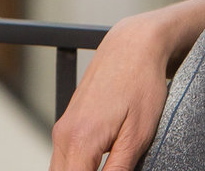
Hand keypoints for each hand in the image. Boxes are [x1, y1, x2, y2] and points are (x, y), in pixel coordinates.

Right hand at [48, 15, 173, 170]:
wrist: (131, 46)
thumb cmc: (141, 85)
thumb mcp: (138, 135)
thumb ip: (118, 170)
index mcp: (80, 142)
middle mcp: (63, 136)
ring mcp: (63, 129)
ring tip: (108, 168)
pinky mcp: (69, 124)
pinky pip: (65, 160)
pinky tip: (97, 169)